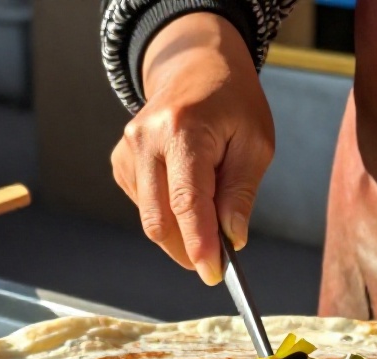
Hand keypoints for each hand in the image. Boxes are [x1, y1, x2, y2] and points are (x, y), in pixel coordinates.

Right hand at [111, 12, 274, 284]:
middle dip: (188, 249)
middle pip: (160, 219)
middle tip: (217, 262)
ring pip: (150, 218)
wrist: (193, 66)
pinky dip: (167, 214)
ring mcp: (128, 150)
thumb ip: (241, 192)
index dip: (199, 244)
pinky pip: (144, 206)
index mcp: (183, 129)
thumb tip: (231, 238)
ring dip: (181, 231)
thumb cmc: (232, 102)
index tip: (213, 274)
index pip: (187, 201)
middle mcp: (146, 139)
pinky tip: (185, 191)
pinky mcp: (121, 162)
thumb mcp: (255, 142)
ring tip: (210, 207)